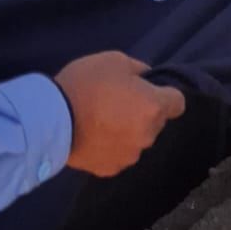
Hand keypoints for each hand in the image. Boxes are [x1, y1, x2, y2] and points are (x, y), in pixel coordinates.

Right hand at [55, 52, 185, 177]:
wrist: (53, 120)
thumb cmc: (86, 83)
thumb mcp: (113, 60)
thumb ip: (137, 69)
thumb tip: (145, 78)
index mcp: (153, 107)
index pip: (178, 103)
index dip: (166, 94)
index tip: (149, 90)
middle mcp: (148, 135)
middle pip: (154, 121)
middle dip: (142, 111)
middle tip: (116, 100)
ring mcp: (130, 156)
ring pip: (136, 139)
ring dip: (127, 130)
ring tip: (100, 120)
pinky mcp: (111, 169)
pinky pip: (118, 153)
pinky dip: (110, 145)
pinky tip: (92, 135)